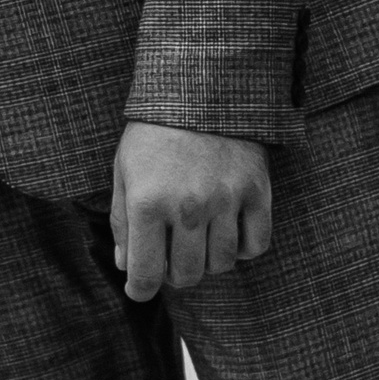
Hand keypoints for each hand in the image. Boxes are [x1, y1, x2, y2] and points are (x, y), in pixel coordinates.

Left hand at [110, 121, 271, 301]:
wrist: (199, 89)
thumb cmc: (153, 133)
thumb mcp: (124, 170)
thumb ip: (122, 220)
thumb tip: (126, 266)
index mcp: (147, 202)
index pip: (145, 273)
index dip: (140, 290)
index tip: (139, 290)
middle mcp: (187, 207)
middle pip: (186, 275)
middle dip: (173, 275)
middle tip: (169, 258)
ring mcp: (225, 201)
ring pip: (220, 265)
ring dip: (206, 261)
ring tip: (197, 239)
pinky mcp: (256, 192)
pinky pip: (254, 246)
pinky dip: (241, 248)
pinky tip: (227, 231)